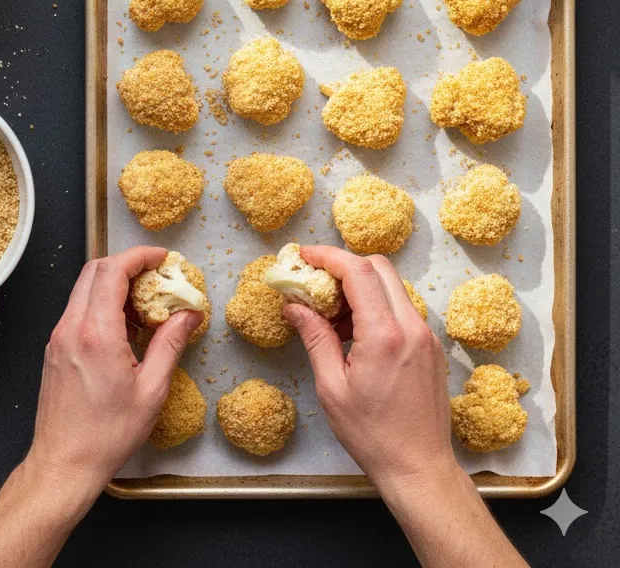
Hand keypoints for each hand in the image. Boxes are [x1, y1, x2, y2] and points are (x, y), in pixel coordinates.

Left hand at [26, 246, 202, 502]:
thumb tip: (188, 315)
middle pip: (94, 270)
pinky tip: (124, 328)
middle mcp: (71, 327)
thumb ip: (170, 345)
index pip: (112, 270)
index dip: (139, 256)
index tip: (161, 258)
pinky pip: (78, 310)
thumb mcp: (151, 391)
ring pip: (84, 289)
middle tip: (156, 276)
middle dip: (127, 264)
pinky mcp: (55, 348)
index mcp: (96, 334)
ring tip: (145, 306)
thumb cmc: (106, 435)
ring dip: (113, 285)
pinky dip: (101, 305)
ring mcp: (58, 337)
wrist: (63, 464)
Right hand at [282, 245, 454, 488]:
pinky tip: (353, 333)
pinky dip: (374, 305)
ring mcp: (425, 335)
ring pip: (390, 285)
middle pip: (378, 267)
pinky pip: (400, 307)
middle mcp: (411, 327)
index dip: (328, 256)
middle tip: (314, 280)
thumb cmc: (373, 435)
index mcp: (384, 336)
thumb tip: (294, 307)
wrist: (420, 468)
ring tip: (331, 315)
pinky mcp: (430, 345)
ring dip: (359, 286)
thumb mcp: (332, 387)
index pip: (358, 271)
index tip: (304, 256)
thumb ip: (315, 338)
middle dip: (343, 265)